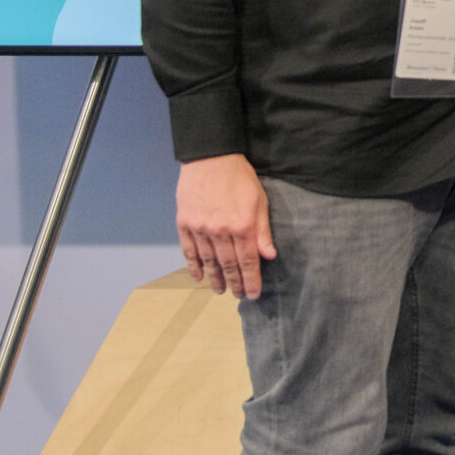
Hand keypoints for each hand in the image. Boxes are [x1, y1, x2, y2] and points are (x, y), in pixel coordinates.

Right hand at [177, 154, 273, 299]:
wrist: (210, 157)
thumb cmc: (240, 177)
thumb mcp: (260, 200)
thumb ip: (263, 230)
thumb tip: (269, 256)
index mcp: (242, 225)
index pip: (248, 261)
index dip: (251, 280)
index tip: (253, 294)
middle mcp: (220, 231)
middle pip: (228, 265)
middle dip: (235, 283)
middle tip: (238, 296)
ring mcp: (200, 228)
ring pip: (208, 261)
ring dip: (214, 278)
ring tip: (220, 290)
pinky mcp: (184, 223)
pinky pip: (189, 250)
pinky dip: (193, 265)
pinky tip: (198, 276)